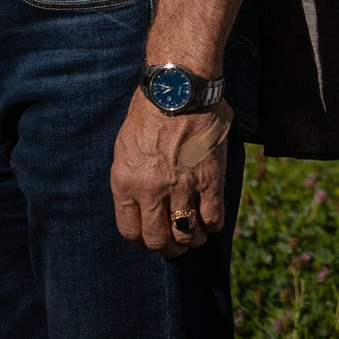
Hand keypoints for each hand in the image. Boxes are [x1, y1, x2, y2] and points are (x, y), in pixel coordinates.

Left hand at [110, 90, 231, 257]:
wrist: (178, 90)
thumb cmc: (149, 111)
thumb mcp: (125, 148)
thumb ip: (132, 177)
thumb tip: (143, 198)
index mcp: (125, 184)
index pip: (130, 231)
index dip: (143, 240)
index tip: (152, 237)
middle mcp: (151, 191)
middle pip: (159, 239)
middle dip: (169, 248)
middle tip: (177, 245)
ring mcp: (181, 187)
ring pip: (186, 232)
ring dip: (192, 240)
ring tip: (196, 236)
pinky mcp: (209, 178)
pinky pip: (212, 216)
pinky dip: (213, 225)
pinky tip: (212, 221)